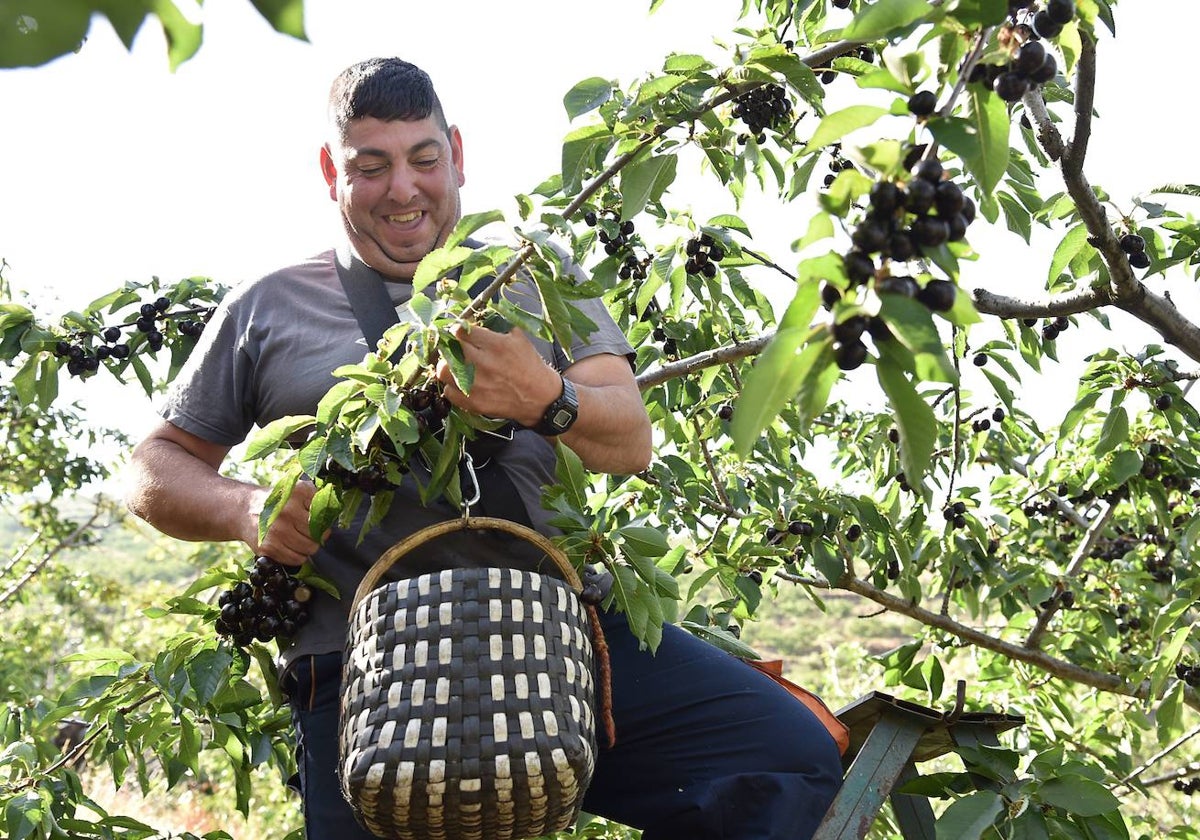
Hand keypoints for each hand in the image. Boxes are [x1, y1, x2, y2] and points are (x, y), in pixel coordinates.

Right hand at [244, 479, 323, 566]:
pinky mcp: (268, 547)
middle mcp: (287, 511)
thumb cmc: (279, 501)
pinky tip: (290, 547)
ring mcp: (276, 530)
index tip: (317, 521)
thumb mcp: (299, 490)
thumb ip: (319, 497)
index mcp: (299, 493)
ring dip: (309, 547)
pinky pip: (296, 560)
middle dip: (318, 536)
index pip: (325, 515)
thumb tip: (335, 512)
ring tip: (300, 539)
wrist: (245, 509)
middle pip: (318, 534)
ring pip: (309, 549)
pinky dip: (298, 557)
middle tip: (309, 533)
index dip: (324, 521)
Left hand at [435, 323, 559, 426]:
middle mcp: (484, 364)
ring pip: (443, 371)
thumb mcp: (519, 339)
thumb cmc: (530, 366)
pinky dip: (452, 387)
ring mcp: (477, 385)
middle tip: (454, 348)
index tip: (459, 332)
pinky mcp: (474, 403)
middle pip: (448, 349)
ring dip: (446, 366)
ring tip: (454, 366)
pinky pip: (448, 392)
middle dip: (449, 346)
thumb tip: (475, 322)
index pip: (461, 331)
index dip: (457, 330)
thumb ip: (497, 328)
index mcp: (496, 345)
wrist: (541, 397)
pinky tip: (461, 384)